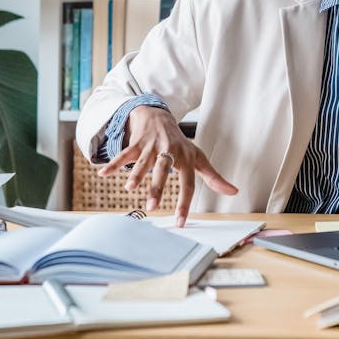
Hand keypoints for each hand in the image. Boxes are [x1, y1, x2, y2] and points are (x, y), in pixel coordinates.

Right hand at [98, 105, 236, 225]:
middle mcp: (169, 152)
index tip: (180, 222)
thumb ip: (213, 177)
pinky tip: (103, 173)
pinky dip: (114, 163)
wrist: (159, 116)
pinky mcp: (137, 143)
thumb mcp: (198, 157)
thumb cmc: (180, 144)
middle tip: (152, 207)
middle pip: (164, 170)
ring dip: (136, 174)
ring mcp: (152, 146)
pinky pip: (125, 153)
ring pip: (143, 161)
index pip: (187, 183)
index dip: (184, 203)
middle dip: (157, 187)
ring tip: (129, 188)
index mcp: (186, 159)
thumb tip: (234, 190)